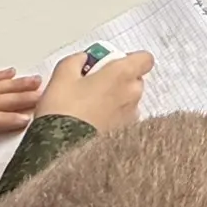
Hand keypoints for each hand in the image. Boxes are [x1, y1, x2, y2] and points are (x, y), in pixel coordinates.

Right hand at [35, 50, 153, 134]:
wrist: (62, 148)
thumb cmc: (63, 111)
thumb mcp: (61, 75)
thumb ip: (76, 60)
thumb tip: (83, 59)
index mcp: (122, 74)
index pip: (145, 58)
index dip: (128, 58)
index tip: (109, 62)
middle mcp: (133, 93)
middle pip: (134, 79)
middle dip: (117, 79)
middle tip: (92, 84)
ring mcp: (132, 114)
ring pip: (128, 99)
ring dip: (114, 98)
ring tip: (87, 105)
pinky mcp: (126, 131)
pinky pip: (123, 117)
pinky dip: (112, 116)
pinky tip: (91, 120)